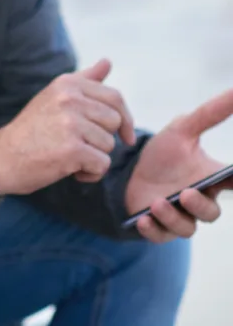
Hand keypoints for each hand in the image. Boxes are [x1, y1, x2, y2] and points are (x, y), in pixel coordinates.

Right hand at [0, 58, 136, 195]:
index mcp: (67, 84)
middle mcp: (69, 99)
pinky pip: (102, 164)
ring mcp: (70, 123)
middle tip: (79, 144)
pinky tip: (71, 171)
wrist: (1, 157)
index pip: (114, 97)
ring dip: (94, 157)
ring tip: (69, 156)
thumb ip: (83, 80)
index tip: (123, 135)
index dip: (124, 119)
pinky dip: (91, 173)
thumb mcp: (54, 97)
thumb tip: (107, 61)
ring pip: (109, 145)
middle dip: (103, 138)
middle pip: (115, 122)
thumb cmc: (31, 130)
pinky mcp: (72, 149)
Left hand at [125, 88, 232, 242]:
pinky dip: (153, 230)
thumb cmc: (162, 152)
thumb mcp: (182, 130)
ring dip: (173, 218)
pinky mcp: (156, 227)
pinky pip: (159, 236)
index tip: (231, 179)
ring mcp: (178, 217)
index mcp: (210, 180)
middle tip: (185, 193)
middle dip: (200, 205)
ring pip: (186, 228)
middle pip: (211, 213)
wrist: (127, 168)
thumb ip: (210, 114)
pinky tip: (143, 219)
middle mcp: (198, 202)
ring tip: (156, 203)